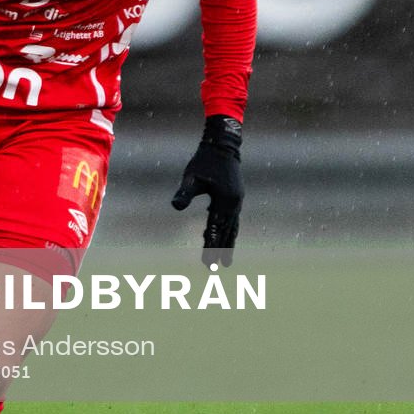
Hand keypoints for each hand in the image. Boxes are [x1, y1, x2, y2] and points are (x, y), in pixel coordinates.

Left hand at [172, 114, 243, 267]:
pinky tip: (223, 238)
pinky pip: (232, 220)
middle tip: (214, 269)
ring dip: (227, 244)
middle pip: (225, 232)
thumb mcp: (191, 176)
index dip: (210, 246)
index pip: (215, 229)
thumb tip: (176, 206)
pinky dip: (228, 231)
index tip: (208, 263)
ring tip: (225, 261)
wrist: (223, 145)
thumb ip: (184, 192)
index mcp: (224, 201)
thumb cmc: (204, 160)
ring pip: (231, 228)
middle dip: (219, 250)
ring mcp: (237, 201)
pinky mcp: (235, 197)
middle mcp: (234, 204)